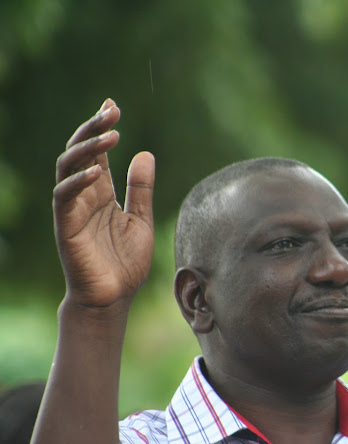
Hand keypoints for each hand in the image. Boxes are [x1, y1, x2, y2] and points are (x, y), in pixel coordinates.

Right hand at [54, 99, 154, 308]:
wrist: (113, 298)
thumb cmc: (125, 262)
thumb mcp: (143, 220)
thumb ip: (142, 189)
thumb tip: (145, 154)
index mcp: (102, 192)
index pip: (98, 152)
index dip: (102, 128)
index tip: (113, 105)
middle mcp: (85, 195)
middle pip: (81, 152)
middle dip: (93, 128)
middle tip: (112, 110)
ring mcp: (73, 209)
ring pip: (68, 168)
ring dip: (87, 148)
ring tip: (111, 133)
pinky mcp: (66, 226)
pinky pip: (65, 197)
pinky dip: (80, 181)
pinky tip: (99, 171)